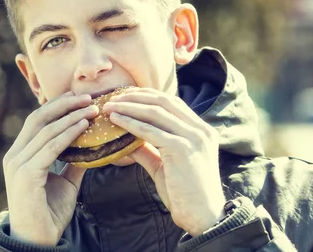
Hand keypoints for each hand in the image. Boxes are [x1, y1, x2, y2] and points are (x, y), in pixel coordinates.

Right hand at [2, 91, 97, 245]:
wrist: (37, 242)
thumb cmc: (49, 212)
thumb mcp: (65, 182)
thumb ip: (74, 162)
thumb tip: (93, 145)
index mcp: (19, 155)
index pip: (36, 121)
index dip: (56, 106)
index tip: (78, 97)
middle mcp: (14, 156)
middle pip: (38, 119)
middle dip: (63, 105)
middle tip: (87, 97)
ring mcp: (17, 164)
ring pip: (45, 131)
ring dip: (71, 116)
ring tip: (92, 109)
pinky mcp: (26, 174)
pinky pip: (50, 147)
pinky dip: (68, 134)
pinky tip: (84, 126)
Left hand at [103, 87, 225, 235]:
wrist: (203, 217)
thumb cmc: (185, 194)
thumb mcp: (166, 165)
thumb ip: (149, 150)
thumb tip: (127, 140)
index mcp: (201, 130)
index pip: (172, 102)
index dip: (147, 95)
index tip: (125, 95)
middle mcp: (200, 130)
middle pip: (164, 101)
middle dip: (136, 96)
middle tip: (113, 98)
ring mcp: (193, 138)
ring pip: (156, 112)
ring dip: (129, 106)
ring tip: (109, 107)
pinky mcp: (182, 149)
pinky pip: (150, 131)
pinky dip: (130, 123)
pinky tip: (116, 120)